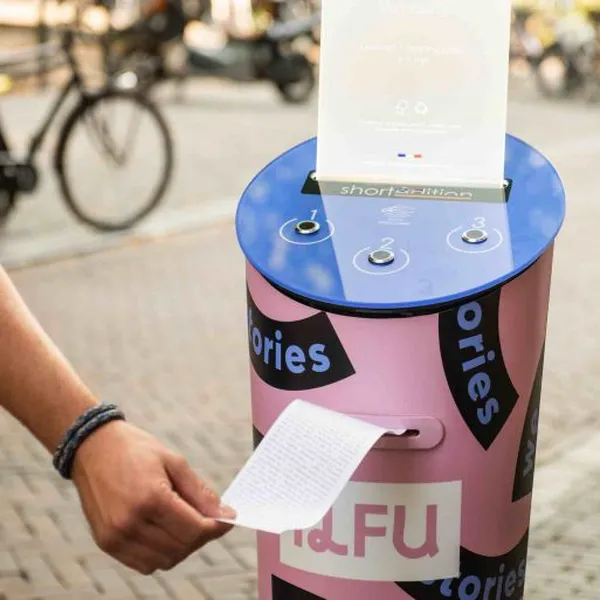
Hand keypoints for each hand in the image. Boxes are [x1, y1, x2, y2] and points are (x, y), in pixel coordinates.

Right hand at [71, 420, 234, 573]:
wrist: (93, 447)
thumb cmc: (136, 450)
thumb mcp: (173, 461)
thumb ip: (200, 492)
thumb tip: (225, 514)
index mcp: (150, 498)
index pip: (194, 529)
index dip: (216, 527)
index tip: (228, 519)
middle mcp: (130, 522)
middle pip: (181, 547)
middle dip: (202, 536)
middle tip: (209, 518)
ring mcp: (116, 537)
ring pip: (165, 560)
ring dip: (183, 547)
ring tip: (187, 523)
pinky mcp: (106, 543)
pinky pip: (144, 564)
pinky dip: (162, 554)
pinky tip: (166, 532)